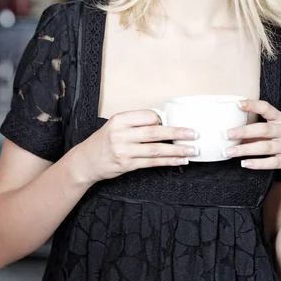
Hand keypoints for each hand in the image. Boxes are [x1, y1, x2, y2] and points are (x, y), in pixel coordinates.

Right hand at [76, 109, 198, 183]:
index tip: (172, 122)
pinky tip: (180, 160)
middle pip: (155, 132)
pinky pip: (152, 163)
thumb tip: (163, 122)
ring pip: (156, 150)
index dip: (162, 119)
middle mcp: (120, 134)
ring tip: (192, 150)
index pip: (147, 116)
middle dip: (177, 133)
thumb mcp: (115, 125)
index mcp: (119, 120)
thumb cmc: (104, 141)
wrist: (85, 161)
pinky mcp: (127, 165)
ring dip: (177, 150)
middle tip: (194, 134)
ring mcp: (123, 151)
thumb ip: (136, 123)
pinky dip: (168, 161)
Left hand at [224, 99, 280, 182]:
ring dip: (245, 149)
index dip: (253, 105)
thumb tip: (232, 133)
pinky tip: (245, 164)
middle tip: (226, 134)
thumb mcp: (276, 132)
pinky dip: (258, 163)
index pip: (267, 108)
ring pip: (265, 146)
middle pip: (263, 129)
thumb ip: (258, 131)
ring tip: (229, 152)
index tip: (238, 104)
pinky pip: (272, 162)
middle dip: (243, 131)